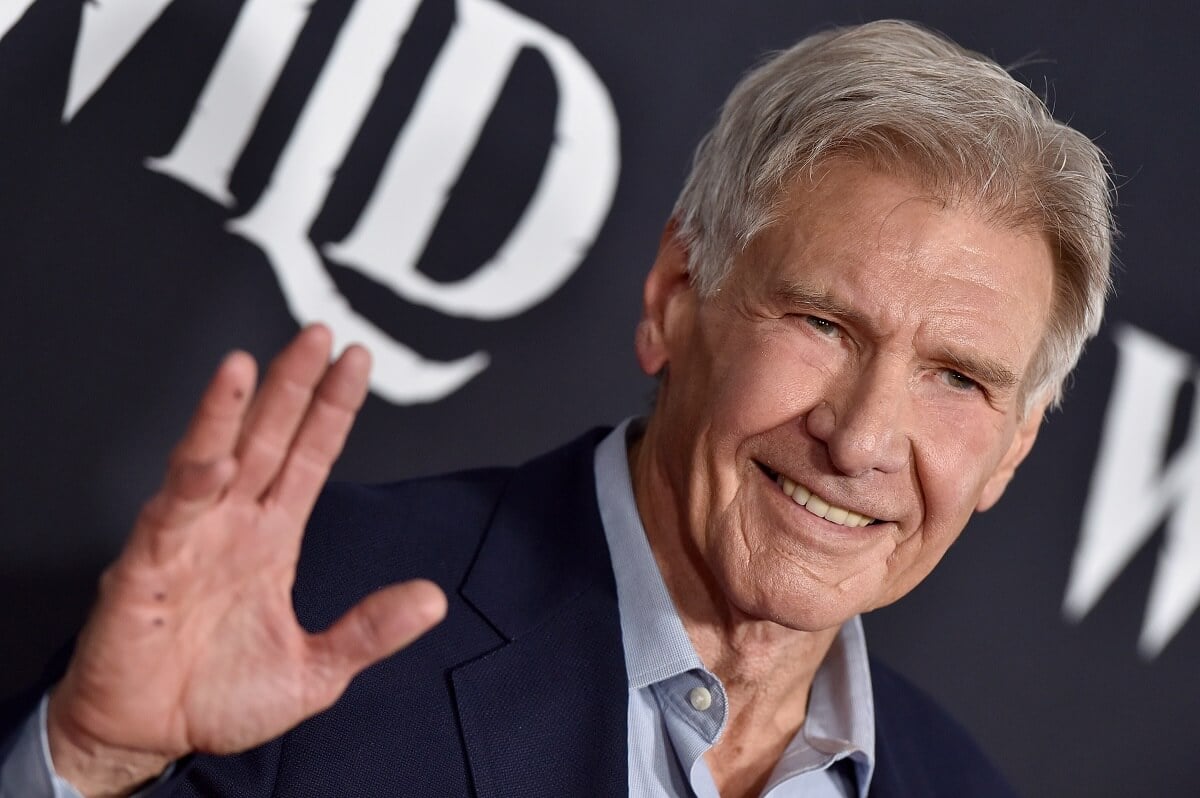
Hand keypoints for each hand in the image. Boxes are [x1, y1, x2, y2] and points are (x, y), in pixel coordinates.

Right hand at [45, 325, 446, 796]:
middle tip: (317, 334)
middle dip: (290, 385)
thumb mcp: (315, 671)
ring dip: (227, 412)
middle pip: (266, 439)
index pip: (309, 457)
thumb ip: (370, 631)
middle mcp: (231, 525)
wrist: (147, 738)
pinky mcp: (146, 568)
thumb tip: (434, 599)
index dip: (331, 410)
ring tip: (247, 364)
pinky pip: (170, 516)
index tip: (355, 363)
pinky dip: (190, 486)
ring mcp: (188, 539)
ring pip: (210, 459)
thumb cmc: (218, 698)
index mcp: (271, 538)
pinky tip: (214, 458)